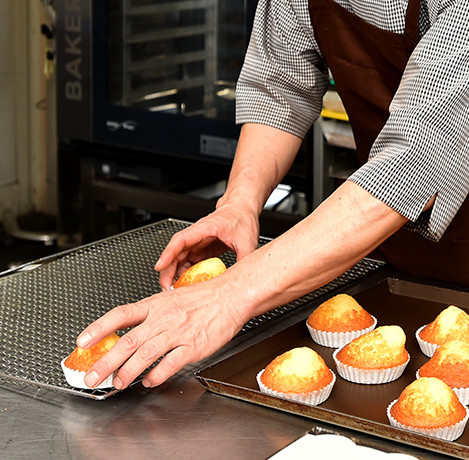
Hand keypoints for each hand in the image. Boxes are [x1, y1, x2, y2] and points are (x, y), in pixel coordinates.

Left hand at [76, 274, 244, 388]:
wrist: (230, 296)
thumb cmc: (203, 297)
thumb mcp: (171, 298)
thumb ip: (151, 313)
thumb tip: (132, 330)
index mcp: (155, 305)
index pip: (120, 315)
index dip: (99, 328)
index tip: (82, 341)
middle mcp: (163, 318)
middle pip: (127, 342)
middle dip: (106, 362)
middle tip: (92, 377)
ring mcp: (177, 332)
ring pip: (144, 355)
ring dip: (126, 373)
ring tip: (116, 383)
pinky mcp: (193, 346)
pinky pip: (169, 364)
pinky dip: (156, 375)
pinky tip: (149, 381)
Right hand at [155, 203, 259, 289]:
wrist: (242, 210)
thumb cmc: (241, 218)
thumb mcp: (247, 242)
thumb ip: (243, 260)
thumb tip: (241, 280)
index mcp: (204, 229)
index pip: (180, 240)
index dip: (168, 254)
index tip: (159, 266)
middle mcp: (196, 236)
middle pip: (175, 253)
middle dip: (167, 271)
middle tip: (167, 288)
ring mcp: (197, 244)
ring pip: (179, 260)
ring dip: (175, 275)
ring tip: (175, 291)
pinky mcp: (201, 250)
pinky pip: (188, 264)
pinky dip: (185, 275)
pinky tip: (187, 285)